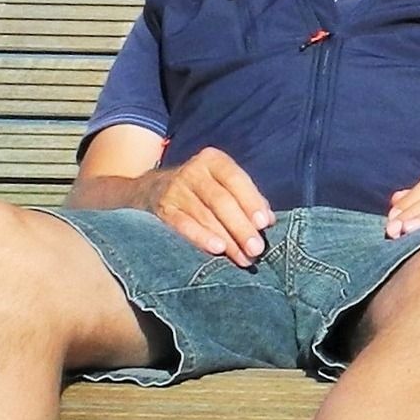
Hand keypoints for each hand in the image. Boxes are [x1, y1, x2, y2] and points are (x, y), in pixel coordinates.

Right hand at [129, 148, 273, 266]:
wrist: (151, 190)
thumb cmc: (202, 191)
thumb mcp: (223, 185)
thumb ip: (247, 199)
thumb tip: (268, 221)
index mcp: (214, 161)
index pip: (236, 180)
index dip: (251, 202)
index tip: (264, 224)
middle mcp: (193, 171)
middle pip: (221, 200)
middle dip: (241, 227)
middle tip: (256, 249)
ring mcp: (175, 189)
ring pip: (205, 216)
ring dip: (227, 239)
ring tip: (242, 258)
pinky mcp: (162, 209)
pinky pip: (183, 225)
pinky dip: (200, 237)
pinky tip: (216, 249)